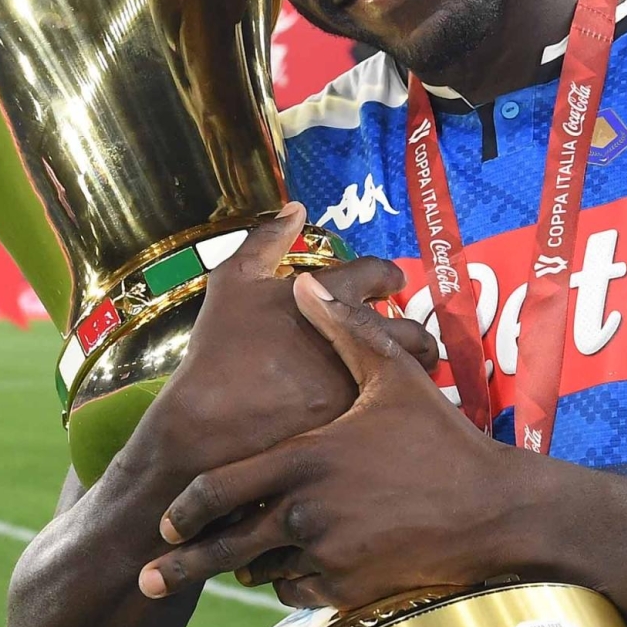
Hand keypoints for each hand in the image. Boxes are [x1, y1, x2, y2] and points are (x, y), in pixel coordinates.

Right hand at [133, 203, 437, 482]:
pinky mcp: (357, 418)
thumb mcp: (233, 280)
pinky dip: (393, 401)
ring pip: (408, 372)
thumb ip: (267, 239)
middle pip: (412, 328)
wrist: (209, 419)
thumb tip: (296, 207)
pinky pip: (392, 405)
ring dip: (411, 367)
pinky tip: (384, 404)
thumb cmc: (220, 346)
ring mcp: (360, 378)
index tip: (391, 282)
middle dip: (417, 331)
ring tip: (404, 372)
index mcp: (332, 294)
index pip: (379, 272)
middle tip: (413, 336)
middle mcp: (356, 333)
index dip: (388, 275)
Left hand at [138, 271, 529, 610]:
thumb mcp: (393, 377)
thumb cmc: (442, 441)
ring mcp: (327, 555)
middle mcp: (306, 512)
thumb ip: (342, 329)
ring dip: (246, 566)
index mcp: (303, 460)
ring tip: (229, 568)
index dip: (186, 508)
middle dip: (181, 563)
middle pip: (223, 548)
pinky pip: (298, 593)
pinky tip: (289, 573)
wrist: (494, 510)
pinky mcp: (351, 587)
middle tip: (150, 573)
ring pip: (262, 571)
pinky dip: (287, 584)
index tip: (167, 519)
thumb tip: (306, 282)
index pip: (219, 490)